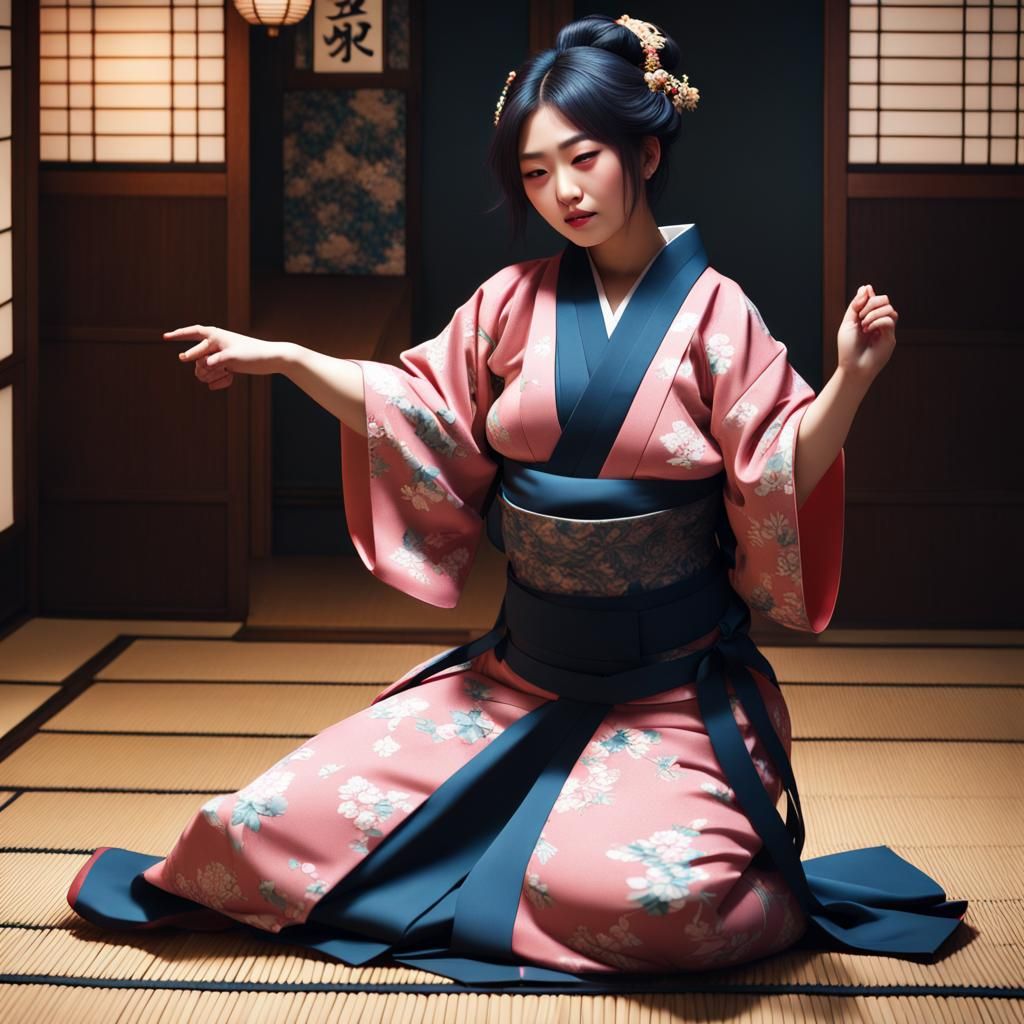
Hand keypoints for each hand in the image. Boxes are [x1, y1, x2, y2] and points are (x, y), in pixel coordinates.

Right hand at [165, 324, 281, 390]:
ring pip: (203, 370)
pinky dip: (220, 382)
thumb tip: (201, 365)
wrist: (272, 360)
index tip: (165, 337)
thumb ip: (215, 360)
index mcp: (216, 336)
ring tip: (226, 374)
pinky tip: (230, 379)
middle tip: (219, 368)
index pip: (192, 333)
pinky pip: (214, 378)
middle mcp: (216, 345)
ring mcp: (221, 357)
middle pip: (196, 358)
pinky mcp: (227, 367)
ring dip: (212, 376)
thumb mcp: (233, 357)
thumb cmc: (254, 354)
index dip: (178, 335)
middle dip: (203, 367)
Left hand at [837, 284, 897, 385]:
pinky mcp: (891, 338)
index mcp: (868, 317)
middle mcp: (879, 322)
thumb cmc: (848, 348)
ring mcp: (886, 330)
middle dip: (871, 303)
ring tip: (864, 325)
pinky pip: (889, 320)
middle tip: (861, 317)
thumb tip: (865, 287)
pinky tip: (868, 330)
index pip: (874, 298)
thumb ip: (856, 306)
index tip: (860, 302)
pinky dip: (877, 321)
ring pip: (889, 309)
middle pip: (884, 300)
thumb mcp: (848, 323)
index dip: (868, 296)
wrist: (852, 367)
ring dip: (874, 313)